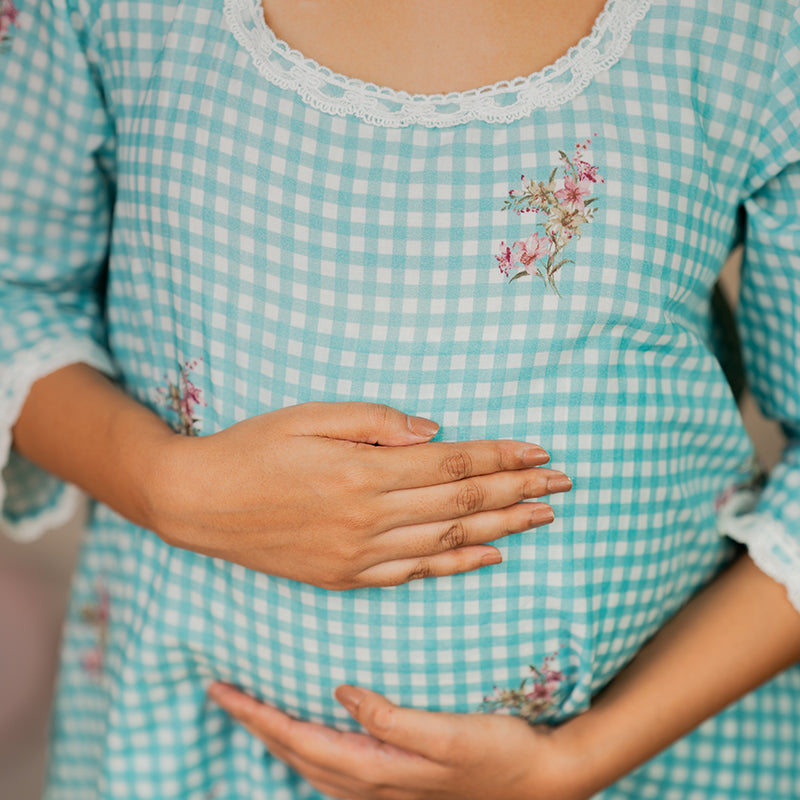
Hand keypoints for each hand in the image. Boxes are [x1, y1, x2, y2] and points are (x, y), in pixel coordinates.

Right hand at [148, 402, 570, 588]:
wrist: (198, 504)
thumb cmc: (252, 448)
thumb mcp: (308, 417)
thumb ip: (375, 422)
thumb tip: (435, 430)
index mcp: (362, 473)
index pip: (452, 463)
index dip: (500, 457)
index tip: (540, 452)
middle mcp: (369, 518)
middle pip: (461, 502)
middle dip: (519, 491)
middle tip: (564, 485)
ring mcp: (359, 554)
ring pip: (448, 540)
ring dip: (502, 527)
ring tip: (544, 519)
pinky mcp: (345, 576)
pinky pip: (415, 574)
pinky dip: (457, 565)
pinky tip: (489, 556)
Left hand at [208, 682, 584, 799]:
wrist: (538, 781)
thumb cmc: (498, 751)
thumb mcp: (450, 734)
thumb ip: (392, 719)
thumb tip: (341, 693)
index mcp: (376, 767)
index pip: (299, 739)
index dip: (257, 715)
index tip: (222, 689)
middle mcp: (370, 783)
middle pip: (294, 753)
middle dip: (253, 723)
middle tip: (221, 692)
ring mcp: (382, 788)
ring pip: (308, 764)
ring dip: (273, 738)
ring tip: (251, 711)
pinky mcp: (396, 782)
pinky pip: (331, 768)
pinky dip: (304, 750)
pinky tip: (306, 738)